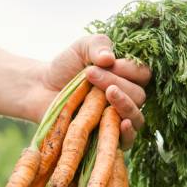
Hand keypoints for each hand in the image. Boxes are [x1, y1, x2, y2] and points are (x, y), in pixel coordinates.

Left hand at [38, 35, 150, 149]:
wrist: (43, 90)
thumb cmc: (65, 68)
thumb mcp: (82, 48)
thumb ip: (98, 45)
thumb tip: (109, 58)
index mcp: (128, 78)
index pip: (143, 74)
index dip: (128, 68)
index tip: (105, 62)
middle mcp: (128, 100)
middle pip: (139, 95)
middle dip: (118, 83)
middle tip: (90, 74)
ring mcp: (119, 120)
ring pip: (137, 118)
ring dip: (125, 104)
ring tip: (108, 93)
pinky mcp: (109, 138)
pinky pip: (128, 141)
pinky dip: (129, 133)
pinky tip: (123, 124)